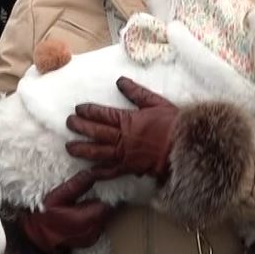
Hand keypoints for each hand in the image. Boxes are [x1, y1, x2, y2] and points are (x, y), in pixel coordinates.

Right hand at [9, 170, 119, 252]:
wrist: (36, 237)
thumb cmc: (44, 216)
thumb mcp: (57, 196)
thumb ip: (77, 185)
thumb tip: (92, 173)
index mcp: (88, 219)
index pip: (106, 204)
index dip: (99, 196)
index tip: (89, 194)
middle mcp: (93, 231)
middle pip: (105, 212)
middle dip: (95, 204)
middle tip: (79, 202)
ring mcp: (92, 238)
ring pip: (101, 219)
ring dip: (92, 213)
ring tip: (77, 210)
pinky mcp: (89, 242)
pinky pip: (96, 227)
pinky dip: (90, 222)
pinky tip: (76, 219)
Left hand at [65, 77, 179, 181]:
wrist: (185, 147)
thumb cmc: (173, 124)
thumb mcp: (156, 103)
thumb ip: (136, 93)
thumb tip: (120, 81)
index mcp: (129, 120)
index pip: (103, 114)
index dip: (89, 111)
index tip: (79, 109)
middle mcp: (123, 137)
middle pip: (96, 132)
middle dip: (80, 127)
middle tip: (69, 123)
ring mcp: (124, 154)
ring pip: (98, 152)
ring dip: (82, 149)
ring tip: (69, 147)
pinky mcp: (129, 168)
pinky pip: (110, 171)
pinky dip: (98, 172)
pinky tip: (87, 172)